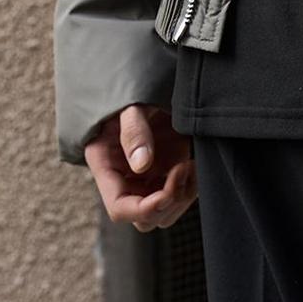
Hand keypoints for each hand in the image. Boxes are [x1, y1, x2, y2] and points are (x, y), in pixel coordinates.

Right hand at [84, 102, 196, 229]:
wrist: (150, 82)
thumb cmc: (133, 92)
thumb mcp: (130, 105)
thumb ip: (133, 131)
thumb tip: (141, 165)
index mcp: (107, 167)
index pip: (119, 208)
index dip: (144, 209)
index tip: (169, 190)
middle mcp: (126, 180)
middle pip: (144, 219)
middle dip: (168, 202)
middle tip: (183, 168)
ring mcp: (148, 178)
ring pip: (165, 213)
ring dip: (182, 197)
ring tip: (191, 165)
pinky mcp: (167, 171)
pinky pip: (179, 195)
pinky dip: (191, 187)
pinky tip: (196, 165)